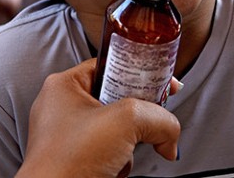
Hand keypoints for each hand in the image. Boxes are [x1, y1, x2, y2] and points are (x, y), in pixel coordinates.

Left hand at [17, 59, 180, 177]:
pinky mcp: (75, 159)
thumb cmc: (67, 161)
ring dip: (128, 145)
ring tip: (121, 155)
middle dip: (137, 117)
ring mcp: (68, 135)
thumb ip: (157, 117)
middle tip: (149, 124)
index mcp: (65, 85)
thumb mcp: (124, 122)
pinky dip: (118, 162)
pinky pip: (109, 152)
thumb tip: (170, 130)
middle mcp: (63, 107)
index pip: (112, 66)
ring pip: (116, 129)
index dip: (141, 73)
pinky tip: (113, 169)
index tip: (164, 83)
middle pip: (118, 99)